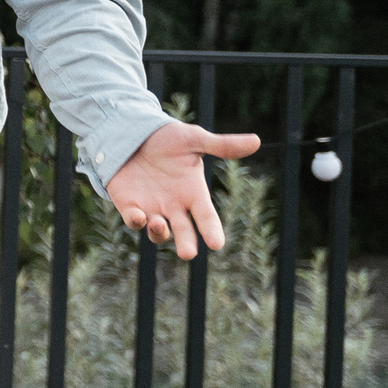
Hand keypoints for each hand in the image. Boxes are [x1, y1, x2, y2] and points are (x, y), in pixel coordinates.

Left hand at [104, 121, 262, 261]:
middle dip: (186, 243)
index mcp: (194, 193)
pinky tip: (138, 215)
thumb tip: (257, 141)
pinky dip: (135, 220)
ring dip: (159, 232)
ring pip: (158, 232)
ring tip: (160, 224)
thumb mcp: (194, 140)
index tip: (217, 244)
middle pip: (184, 232)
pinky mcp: (129, 205)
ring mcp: (151, 208)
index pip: (207, 217)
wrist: (132, 133)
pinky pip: (133, 219)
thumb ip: (221, 145)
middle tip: (188, 253)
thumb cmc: (167, 139)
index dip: (212, 231)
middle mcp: (174, 206)